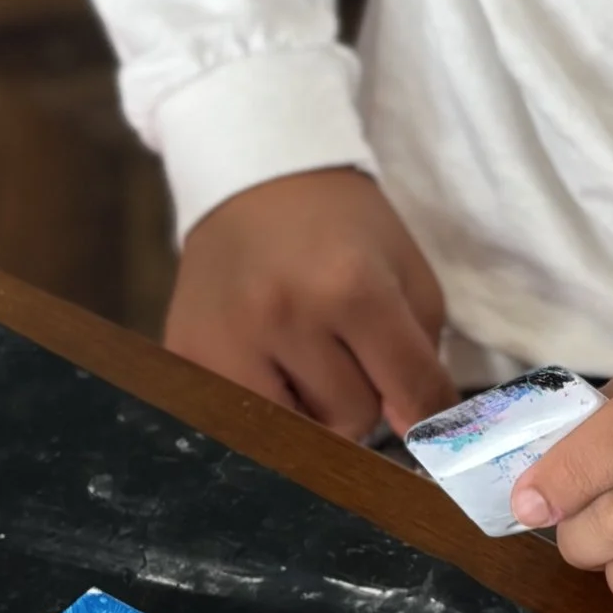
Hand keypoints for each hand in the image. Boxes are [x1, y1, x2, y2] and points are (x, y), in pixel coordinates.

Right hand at [164, 168, 452, 438]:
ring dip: (311, 411)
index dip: (429, 412)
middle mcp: (283, 316)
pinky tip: (265, 365)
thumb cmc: (341, 224)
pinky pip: (238, 426)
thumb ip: (421, 357)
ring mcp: (224, 339)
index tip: (429, 422)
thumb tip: (416, 436)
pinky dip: (262, 410)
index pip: (409, 389)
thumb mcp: (405, 271)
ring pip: (295, 436)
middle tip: (346, 347)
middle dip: (361, 395)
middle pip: (352, 420)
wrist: (253, 175)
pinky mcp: (184, 355)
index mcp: (351, 286)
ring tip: (304, 359)